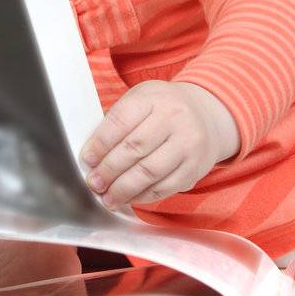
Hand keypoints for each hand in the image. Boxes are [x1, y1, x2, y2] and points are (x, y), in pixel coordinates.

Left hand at [78, 79, 239, 207]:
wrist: (207, 114)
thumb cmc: (164, 109)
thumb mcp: (142, 99)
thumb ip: (118, 121)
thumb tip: (93, 156)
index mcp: (154, 98)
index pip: (121, 120)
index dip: (100, 143)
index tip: (87, 158)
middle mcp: (175, 118)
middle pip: (135, 148)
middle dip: (109, 170)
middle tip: (94, 182)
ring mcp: (188, 143)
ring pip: (150, 172)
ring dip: (124, 189)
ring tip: (107, 197)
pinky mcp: (195, 168)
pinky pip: (165, 187)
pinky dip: (143, 196)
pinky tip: (129, 198)